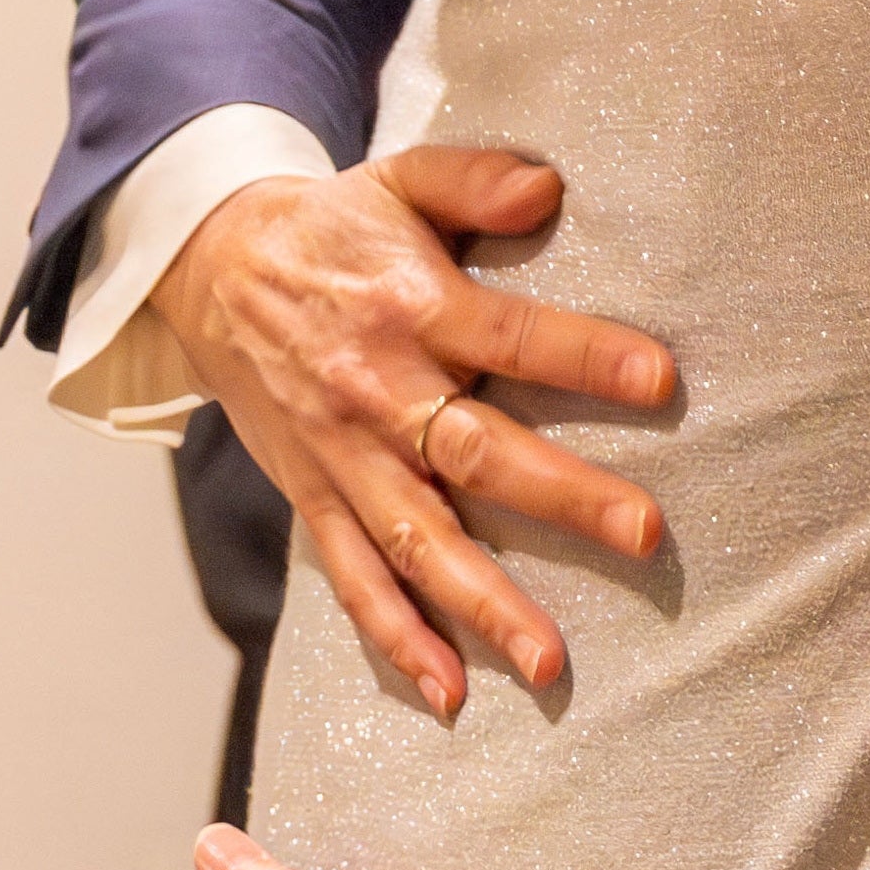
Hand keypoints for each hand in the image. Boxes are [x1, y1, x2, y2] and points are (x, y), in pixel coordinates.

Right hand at [166, 149, 674, 714]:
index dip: (581, 356)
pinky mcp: (314, 497)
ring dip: (483, 602)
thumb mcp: (398, 178)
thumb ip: (474, 180)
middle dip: (561, 495)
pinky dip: (396, 637)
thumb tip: (547, 188)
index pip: (508, 336)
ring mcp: (343, 456)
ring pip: (416, 539)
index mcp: (409, 306)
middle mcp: (376, 391)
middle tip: (642, 531)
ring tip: (550, 660)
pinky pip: (353, 576)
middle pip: (474, 452)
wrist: (210, 267)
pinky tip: (450, 691)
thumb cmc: (332, 228)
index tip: (659, 379)